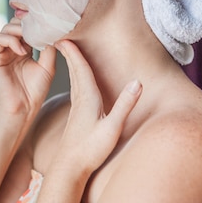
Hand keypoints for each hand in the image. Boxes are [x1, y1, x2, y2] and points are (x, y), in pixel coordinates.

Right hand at [0, 18, 56, 116]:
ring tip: (30, 42)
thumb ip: (48, 47)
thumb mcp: (47, 65)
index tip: (46, 27)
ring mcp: (0, 52)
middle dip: (27, 24)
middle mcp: (10, 49)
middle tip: (38, 32)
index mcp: (22, 49)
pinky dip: (10, 40)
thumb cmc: (35, 90)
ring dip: (19, 30)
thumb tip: (51, 30)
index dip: (34, 24)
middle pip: (15, 24)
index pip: (25, 27)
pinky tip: (22, 51)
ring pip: (6, 28)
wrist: (23, 108)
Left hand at [53, 39, 141, 175]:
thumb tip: (137, 82)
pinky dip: (74, 78)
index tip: (65, 35)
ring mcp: (76, 109)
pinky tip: (76, 81)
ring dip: (71, 63)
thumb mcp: (112, 127)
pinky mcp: (76, 117)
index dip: (74, 52)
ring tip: (68, 51)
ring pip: (73, 80)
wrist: (69, 167)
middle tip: (63, 35)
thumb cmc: (90, 149)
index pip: (80, 69)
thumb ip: (125, 105)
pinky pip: (75, 89)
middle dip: (70, 52)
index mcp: (87, 98)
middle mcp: (79, 100)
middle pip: (74, 70)